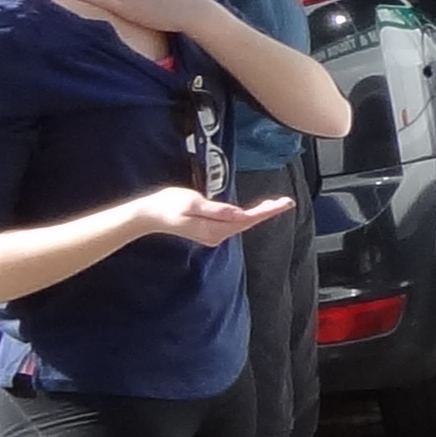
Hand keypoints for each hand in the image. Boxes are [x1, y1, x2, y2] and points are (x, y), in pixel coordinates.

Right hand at [135, 186, 294, 246]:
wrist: (149, 216)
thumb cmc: (168, 205)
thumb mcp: (193, 202)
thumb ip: (217, 209)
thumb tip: (238, 213)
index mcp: (214, 228)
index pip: (247, 219)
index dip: (267, 211)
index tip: (283, 203)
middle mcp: (216, 235)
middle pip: (247, 222)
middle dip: (267, 212)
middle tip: (286, 201)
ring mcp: (213, 235)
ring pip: (241, 224)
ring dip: (258, 214)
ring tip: (275, 203)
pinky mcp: (209, 231)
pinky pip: (233, 224)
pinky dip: (246, 216)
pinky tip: (254, 210)